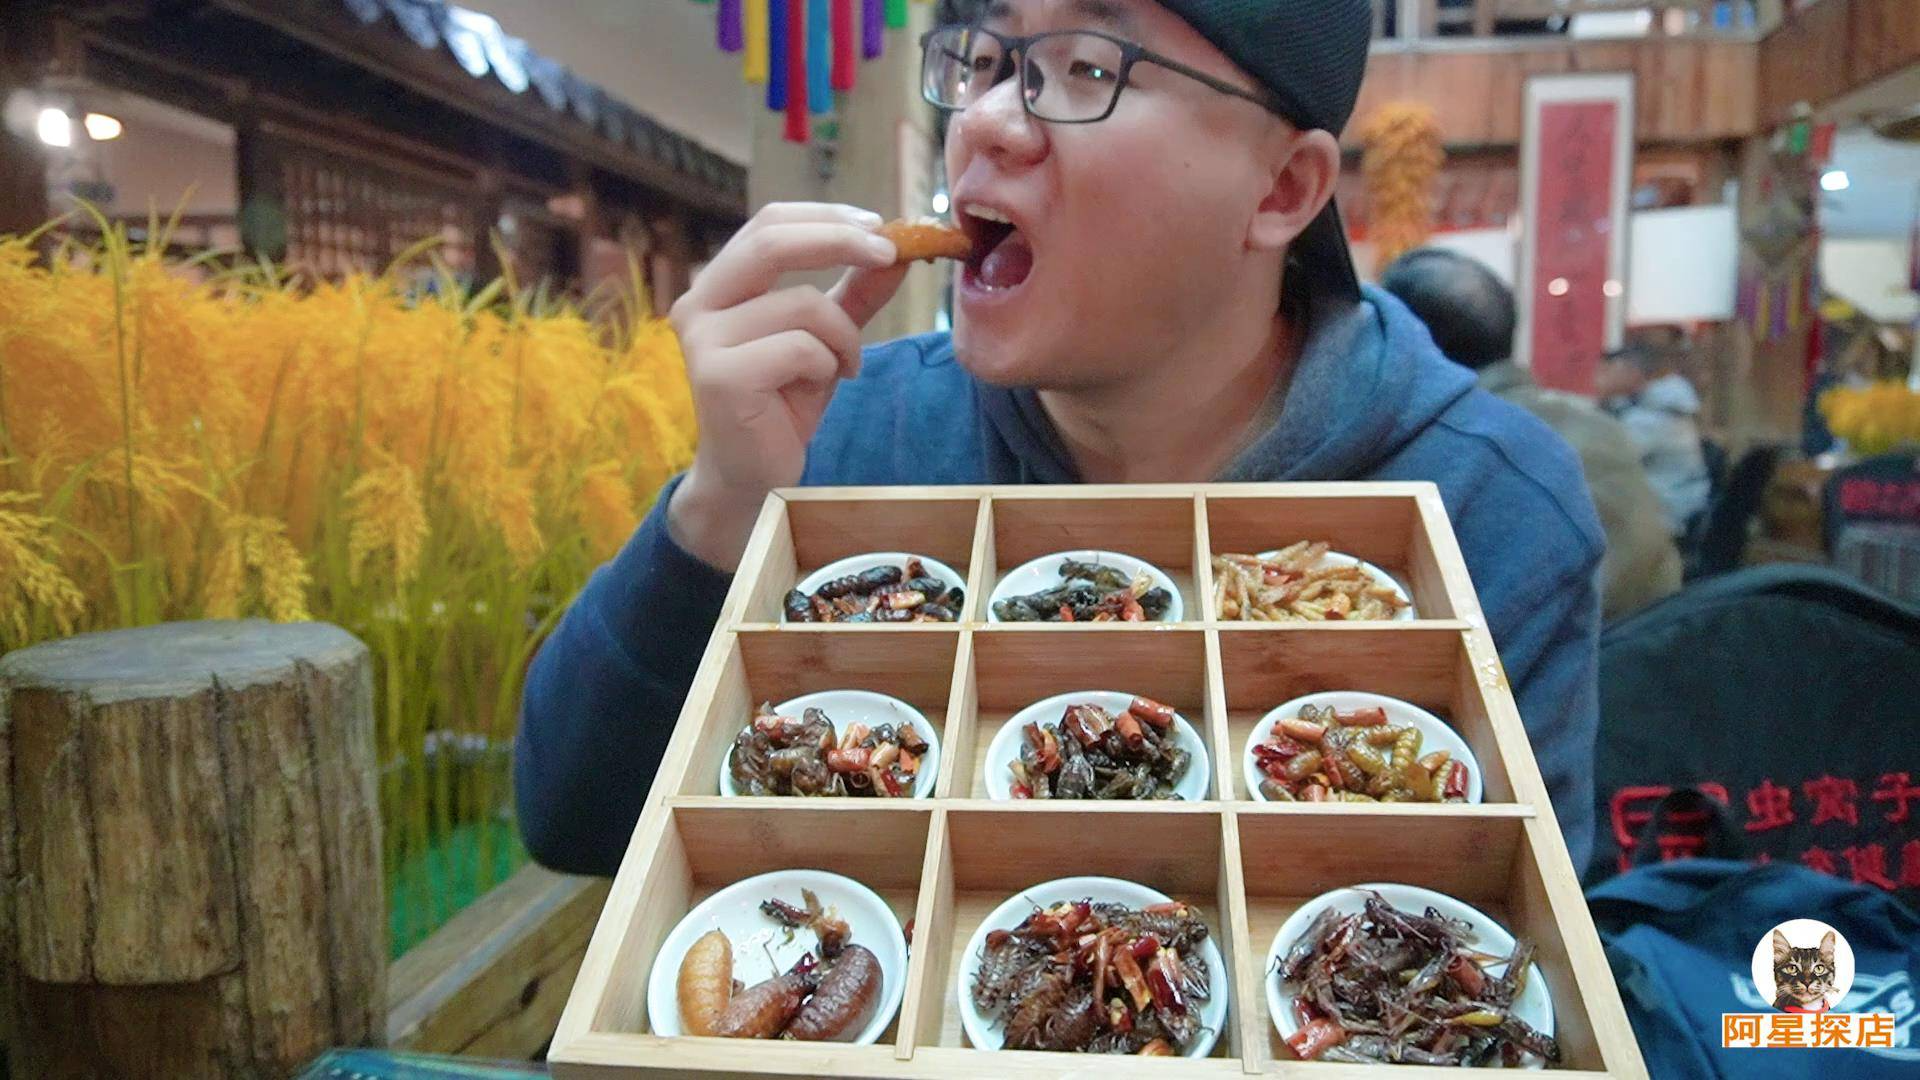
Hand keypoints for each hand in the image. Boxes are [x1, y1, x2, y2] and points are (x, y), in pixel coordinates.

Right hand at [665, 203, 909, 570]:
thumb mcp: (825, 339)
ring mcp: (704, 340)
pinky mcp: (720, 376)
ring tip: (841, 367)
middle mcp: (699, 304)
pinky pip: (801, 347)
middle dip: (840, 239)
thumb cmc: (782, 405)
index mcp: (718, 285)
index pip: (769, 223)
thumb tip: (899, 253)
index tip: (878, 227)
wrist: (753, 477)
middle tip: (890, 252)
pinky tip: (820, 389)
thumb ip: (853, 295)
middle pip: (772, 240)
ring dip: (843, 336)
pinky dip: (829, 365)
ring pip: (803, 304)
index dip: (825, 217)